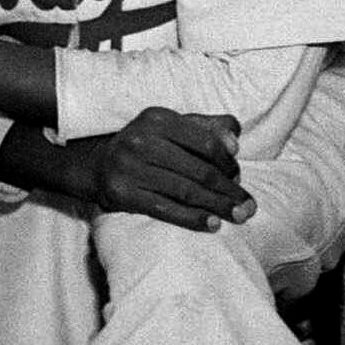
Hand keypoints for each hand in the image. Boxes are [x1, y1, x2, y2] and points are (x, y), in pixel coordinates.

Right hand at [73, 108, 254, 232]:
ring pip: (185, 191)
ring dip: (217, 206)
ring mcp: (128, 168)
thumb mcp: (170, 127)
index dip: (228, 162)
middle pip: (199, 170)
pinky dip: (191, 218)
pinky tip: (212, 224)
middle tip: (249, 206)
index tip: (238, 176)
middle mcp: (140, 140)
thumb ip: (206, 127)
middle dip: (229, 190)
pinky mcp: (122, 194)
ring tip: (238, 216)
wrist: (96, 167)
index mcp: (156, 119)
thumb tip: (234, 142)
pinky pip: (165, 209)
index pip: (206, 143)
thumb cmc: (145, 146)